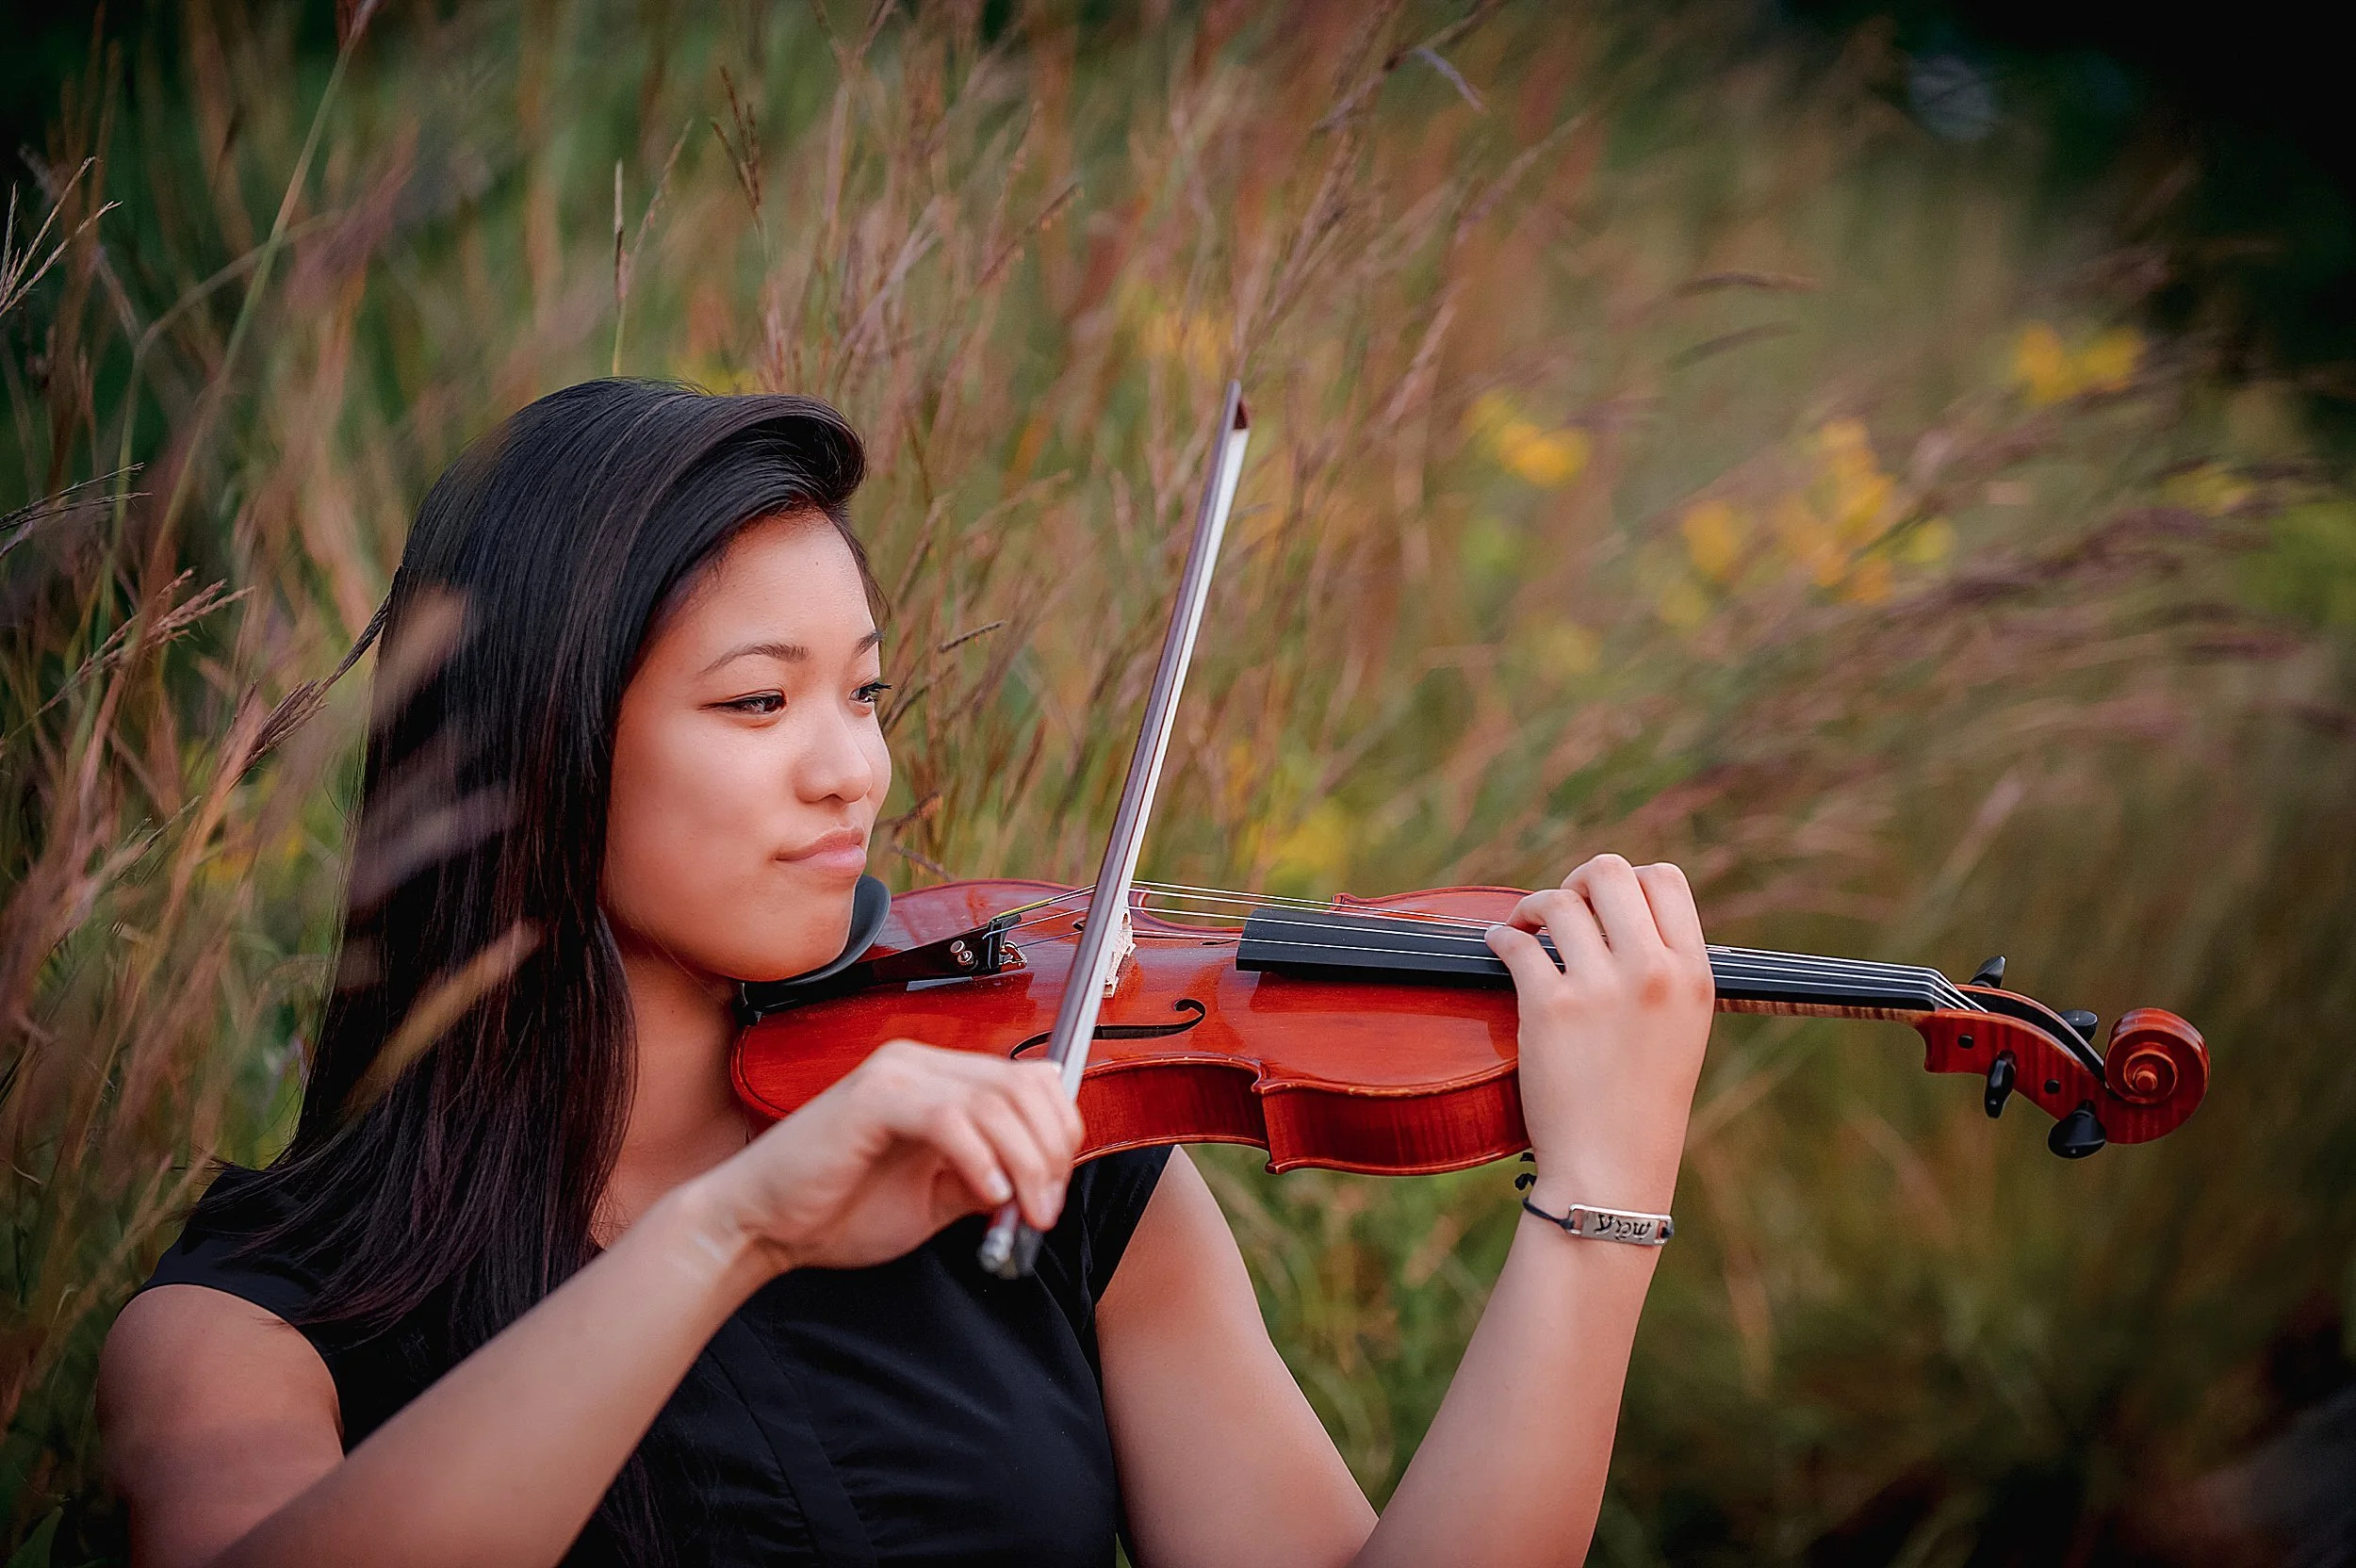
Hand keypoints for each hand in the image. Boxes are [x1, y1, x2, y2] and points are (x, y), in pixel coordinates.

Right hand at [699, 1040, 1082, 1275]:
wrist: (759, 1226)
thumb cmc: (835, 1212)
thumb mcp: (934, 1197)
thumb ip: (986, 1176)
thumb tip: (1043, 1171)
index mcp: (936, 1079)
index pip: (1027, 1080)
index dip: (1059, 1133)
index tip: (1055, 1190)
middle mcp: (918, 1063)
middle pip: (1023, 1085)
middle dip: (1050, 1151)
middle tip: (1045, 1208)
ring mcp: (895, 1074)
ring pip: (996, 1100)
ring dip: (1025, 1162)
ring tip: (1022, 1211)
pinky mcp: (874, 1097)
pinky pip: (952, 1118)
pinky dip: (981, 1159)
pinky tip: (987, 1196)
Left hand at [1484, 854, 1713, 1211]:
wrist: (1611, 1169)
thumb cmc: (1641, 1103)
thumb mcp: (1681, 1027)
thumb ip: (1662, 968)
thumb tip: (1620, 913)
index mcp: (1693, 974)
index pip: (1664, 879)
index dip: (1626, 881)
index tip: (1602, 906)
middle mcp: (1653, 972)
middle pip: (1608, 872)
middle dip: (1575, 882)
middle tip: (1558, 910)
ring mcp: (1601, 988)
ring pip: (1558, 901)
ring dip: (1531, 908)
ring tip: (1522, 928)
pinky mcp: (1550, 1008)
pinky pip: (1514, 942)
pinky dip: (1498, 936)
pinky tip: (1495, 944)